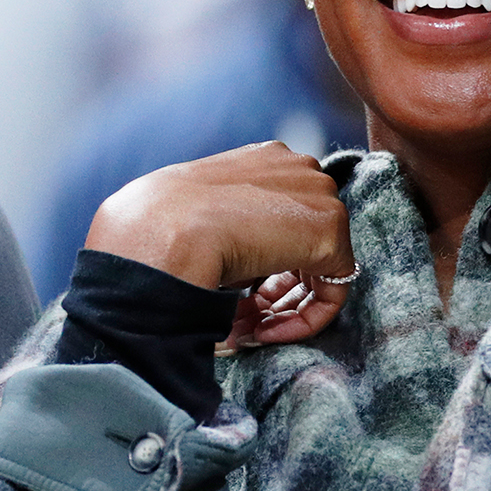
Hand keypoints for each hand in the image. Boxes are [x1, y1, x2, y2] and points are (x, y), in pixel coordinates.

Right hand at [85, 141, 352, 343]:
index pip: (281, 217)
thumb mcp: (190, 215)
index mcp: (264, 158)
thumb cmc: (158, 226)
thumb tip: (235, 265)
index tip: (237, 295)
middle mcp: (297, 168)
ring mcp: (318, 195)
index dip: (263, 265)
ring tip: (246, 331)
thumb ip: (223, 227)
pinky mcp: (330, 233)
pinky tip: (262, 331)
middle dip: (276, 286)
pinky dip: (303, 319)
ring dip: (283, 306)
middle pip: (303, 241)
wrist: (163, 230)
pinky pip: (333, 291)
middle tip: (245, 319)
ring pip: (318, 267)